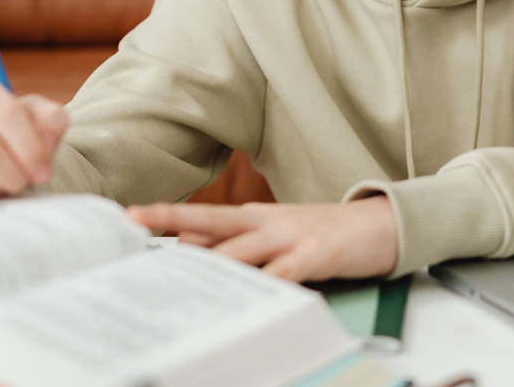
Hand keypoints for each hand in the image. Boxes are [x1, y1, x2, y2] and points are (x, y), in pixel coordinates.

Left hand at [128, 196, 398, 282]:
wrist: (382, 224)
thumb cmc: (326, 233)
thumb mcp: (278, 234)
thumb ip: (241, 244)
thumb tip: (193, 253)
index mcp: (254, 217)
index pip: (203, 220)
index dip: (167, 221)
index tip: (131, 220)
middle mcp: (266, 222)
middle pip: (211, 219)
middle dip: (171, 219)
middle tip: (134, 218)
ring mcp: (291, 236)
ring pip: (242, 247)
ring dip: (209, 260)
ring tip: (178, 273)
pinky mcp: (316, 253)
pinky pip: (286, 273)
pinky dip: (268, 284)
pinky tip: (250, 296)